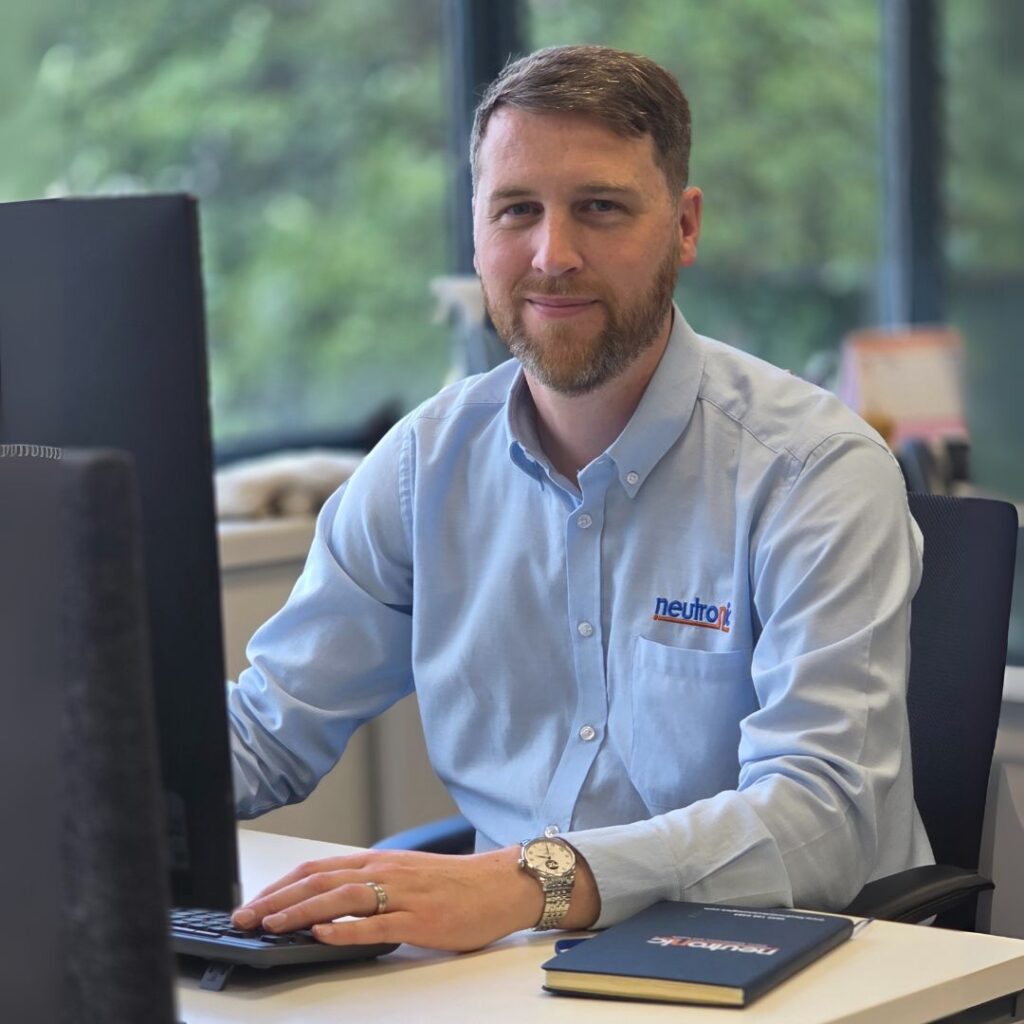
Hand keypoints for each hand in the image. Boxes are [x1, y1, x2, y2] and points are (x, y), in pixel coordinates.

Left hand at [230, 846, 599, 951]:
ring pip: (341, 897)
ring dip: (301, 911)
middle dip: (277, 898)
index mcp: (378, 861)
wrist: (501, 884)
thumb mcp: (405, 877)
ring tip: (270, 924)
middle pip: (320, 879)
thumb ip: (370, 886)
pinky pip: (377, 923)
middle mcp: (385, 871)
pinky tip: (323, 933)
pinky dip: (346, 928)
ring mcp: (402, 894)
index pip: (317, 868)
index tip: (253, 900)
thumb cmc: (453, 883)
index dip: (281, 884)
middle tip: (245, 916)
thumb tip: (329, 904)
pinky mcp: (421, 918)